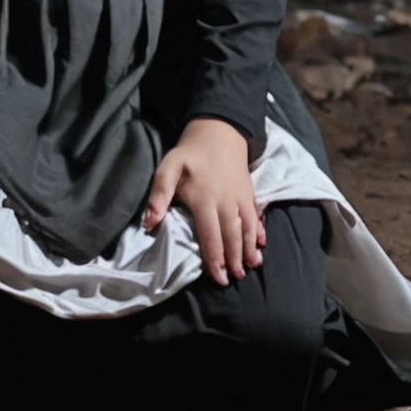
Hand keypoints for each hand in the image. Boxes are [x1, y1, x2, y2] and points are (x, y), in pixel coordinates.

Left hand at [142, 117, 264, 285]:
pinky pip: (256, 215)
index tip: (218, 277)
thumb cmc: (190, 154)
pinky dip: (259, 230)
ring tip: (253, 266)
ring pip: (247, 227)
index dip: (215, 258)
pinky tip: (261, 243)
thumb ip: (159, 195)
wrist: (218, 131)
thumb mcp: (168, 168)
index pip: (211, 235)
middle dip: (234, 259)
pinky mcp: (249, 192)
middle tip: (235, 279)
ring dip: (250, 248)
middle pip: (232, 235)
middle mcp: (226, 201)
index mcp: (205, 199)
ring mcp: (240, 197)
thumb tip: (149, 223)